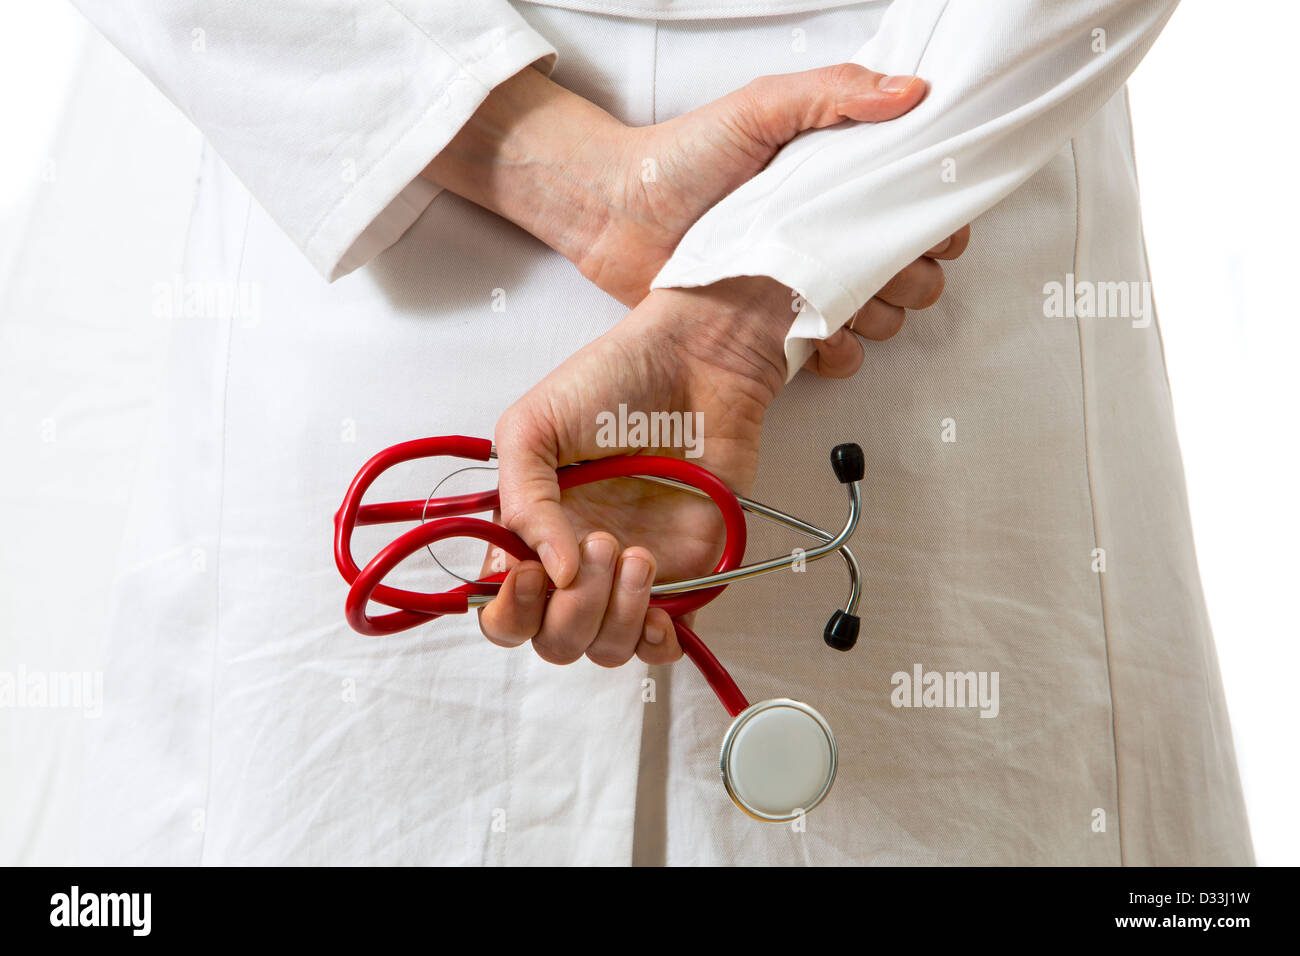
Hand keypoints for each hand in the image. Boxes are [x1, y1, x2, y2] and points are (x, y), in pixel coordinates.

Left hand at [423, 64, 968, 350]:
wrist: (617, 213)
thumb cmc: (684, 156)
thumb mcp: (760, 108)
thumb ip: (833, 94)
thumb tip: (914, 92)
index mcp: (843, 186)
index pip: (921, 208)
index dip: (937, 217)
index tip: (928, 216)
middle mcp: (833, 238)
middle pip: (917, 271)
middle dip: (913, 272)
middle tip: (877, 261)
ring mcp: (809, 287)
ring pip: (886, 317)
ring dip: (880, 313)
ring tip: (839, 296)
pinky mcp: (781, 331)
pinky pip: (840, 356)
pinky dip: (842, 352)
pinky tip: (818, 336)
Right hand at [478, 276, 792, 666]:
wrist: (697, 362)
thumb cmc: (614, 379)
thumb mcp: (534, 424)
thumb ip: (523, 500)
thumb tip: (552, 574)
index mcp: (531, 532)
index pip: (503, 610)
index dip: (511, 611)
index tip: (532, 574)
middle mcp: (575, 563)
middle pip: (554, 640)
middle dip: (571, 611)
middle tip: (599, 543)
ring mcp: (630, 574)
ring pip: (606, 648)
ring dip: (617, 615)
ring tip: (639, 553)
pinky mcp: (687, 576)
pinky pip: (665, 643)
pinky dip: (659, 643)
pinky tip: (661, 613)